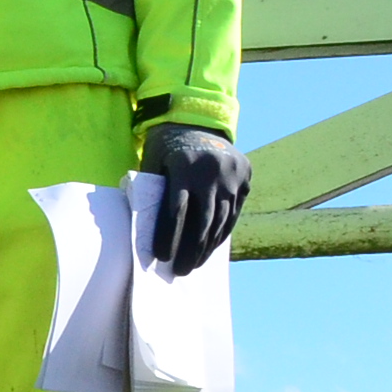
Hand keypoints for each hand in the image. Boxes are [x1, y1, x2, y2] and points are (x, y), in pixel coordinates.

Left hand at [143, 123, 250, 277]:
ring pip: (221, 220)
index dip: (169, 237)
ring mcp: (233, 176)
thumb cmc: (166, 147)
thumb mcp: (154, 163)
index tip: (162, 257)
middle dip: (190, 250)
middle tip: (180, 271)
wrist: (198, 120)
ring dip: (207, 247)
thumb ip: (154, 192)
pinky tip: (209, 248)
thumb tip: (146, 235)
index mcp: (185, 167)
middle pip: (202, 222)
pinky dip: (221, 233)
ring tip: (194, 264)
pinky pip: (234, 213)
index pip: (177, 211)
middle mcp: (212, 173)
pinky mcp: (245, 178)